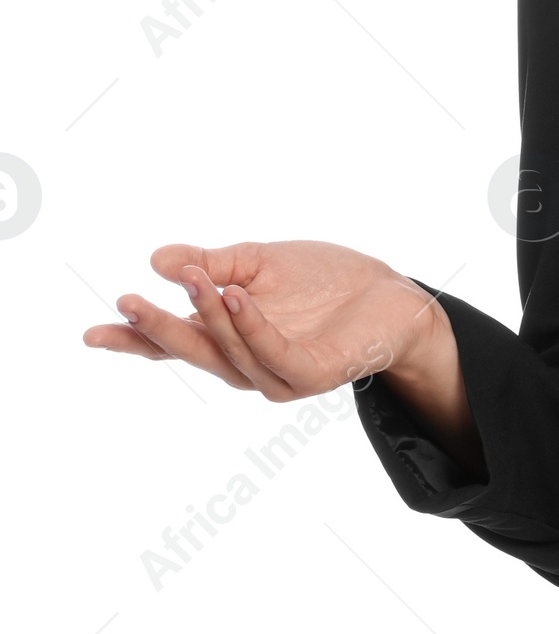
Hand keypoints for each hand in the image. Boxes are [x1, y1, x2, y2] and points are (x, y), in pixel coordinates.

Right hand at [82, 239, 444, 402]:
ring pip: (231, 351)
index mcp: (230, 339)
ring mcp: (279, 374)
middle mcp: (248, 363)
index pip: (175, 344)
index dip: (135, 339)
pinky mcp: (312, 374)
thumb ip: (214, 262)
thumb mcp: (263, 262)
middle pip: (194, 351)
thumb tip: (159, 259)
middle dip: (159, 328)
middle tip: (127, 300)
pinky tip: (237, 297)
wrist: (392, 295)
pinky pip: (274, 354)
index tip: (92, 332)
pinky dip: (252, 328)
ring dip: (209, 315)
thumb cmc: (327, 281)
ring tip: (194, 278)